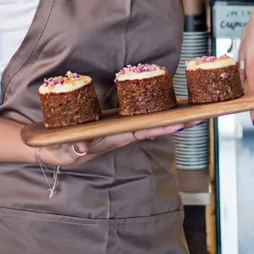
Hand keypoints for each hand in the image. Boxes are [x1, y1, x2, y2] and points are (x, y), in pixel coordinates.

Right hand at [36, 121, 202, 166]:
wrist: (52, 147)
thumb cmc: (58, 149)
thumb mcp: (62, 150)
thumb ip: (70, 149)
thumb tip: (82, 149)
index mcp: (112, 139)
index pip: (141, 132)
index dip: (161, 128)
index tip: (181, 124)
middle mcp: (121, 134)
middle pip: (154, 127)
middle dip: (177, 122)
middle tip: (201, 115)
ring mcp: (120, 128)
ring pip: (150, 121)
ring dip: (172, 117)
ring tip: (194, 109)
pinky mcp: (116, 122)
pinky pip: (140, 115)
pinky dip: (156, 110)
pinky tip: (170, 104)